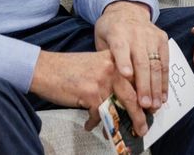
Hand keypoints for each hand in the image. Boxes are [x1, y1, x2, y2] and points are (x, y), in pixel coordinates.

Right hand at [29, 50, 146, 135]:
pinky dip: (95, 122)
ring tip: (123, 133)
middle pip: (133, 96)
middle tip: (143, 128)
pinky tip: (90, 125)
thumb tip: (124, 99)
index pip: (136, 80)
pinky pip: (99, 114)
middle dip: (140, 116)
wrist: (44, 69)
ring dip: (121, 123)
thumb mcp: (94, 66)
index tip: (149, 110)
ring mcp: (101, 81)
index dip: (144, 97)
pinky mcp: (90, 93)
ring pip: (118, 108)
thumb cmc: (67, 69)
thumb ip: (110, 78)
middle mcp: (111, 68)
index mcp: (114, 60)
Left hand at [94, 0, 167, 112]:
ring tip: (156, 105)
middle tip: (144, 105)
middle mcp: (136, 34)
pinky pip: (165, 63)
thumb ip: (104, 58)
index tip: (126, 75)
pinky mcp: (162, 39)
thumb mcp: (101, 38)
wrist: (127, 9)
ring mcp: (151, 36)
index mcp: (117, 33)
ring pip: (156, 64)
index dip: (124, 61)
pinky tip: (163, 96)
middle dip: (144, 84)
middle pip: (142, 61)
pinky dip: (164, 81)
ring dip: (156, 87)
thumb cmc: (110, 30)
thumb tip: (107, 85)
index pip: (121, 48)